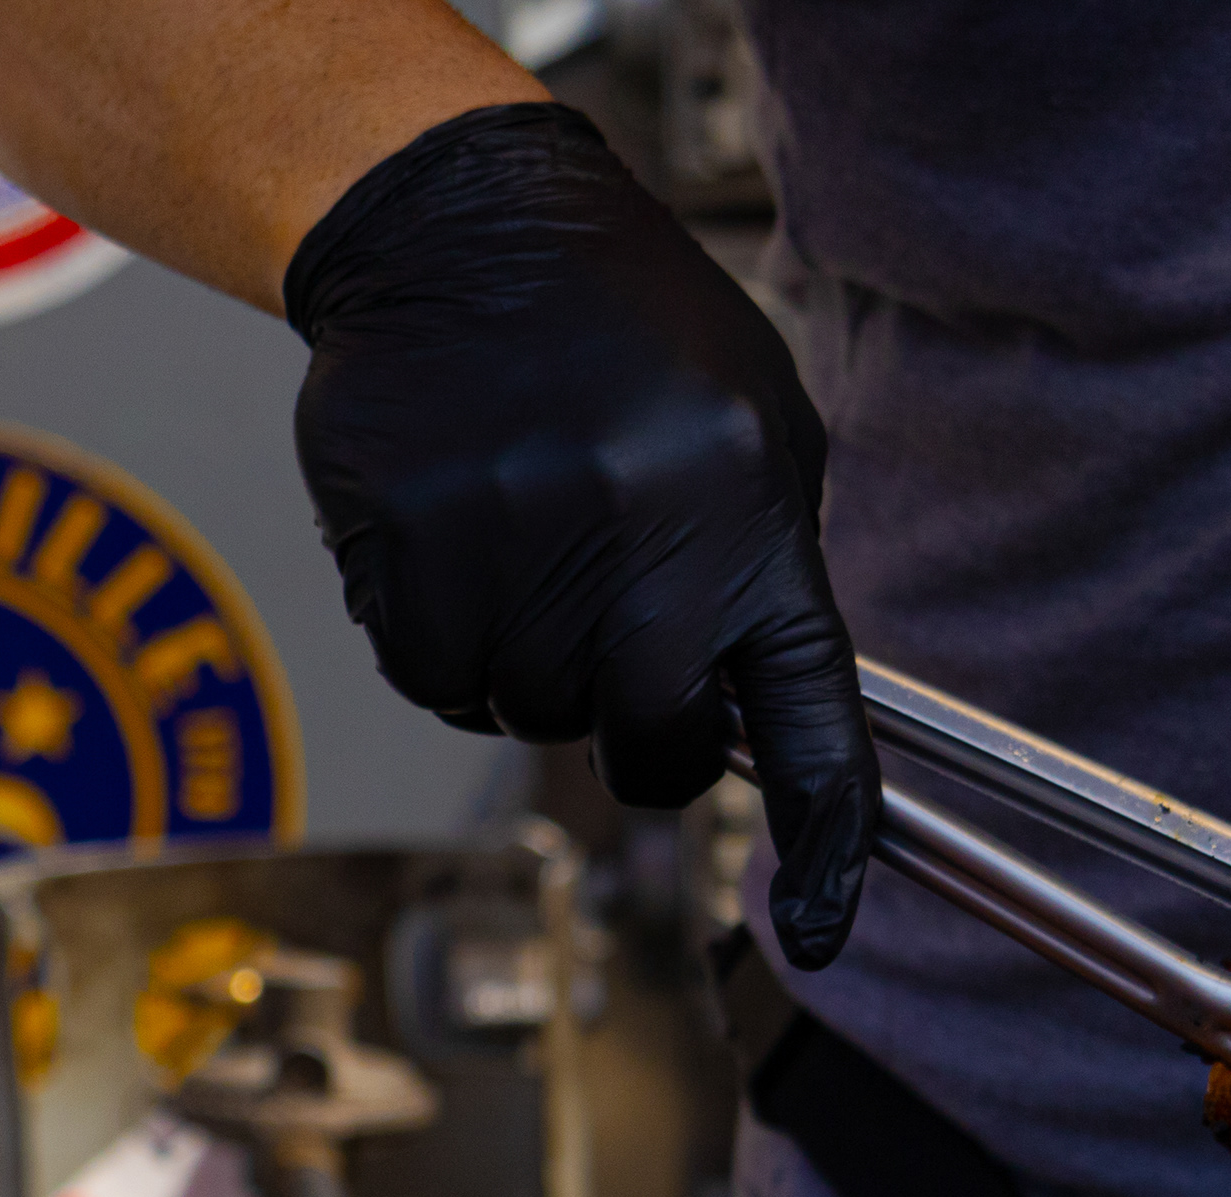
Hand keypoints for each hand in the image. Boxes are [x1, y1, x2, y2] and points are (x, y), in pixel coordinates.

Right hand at [289, 104, 879, 967]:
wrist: (464, 234)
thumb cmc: (623, 337)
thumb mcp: (751, 430)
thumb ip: (757, 575)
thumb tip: (745, 720)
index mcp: (745, 526)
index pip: (809, 725)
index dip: (823, 843)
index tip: (823, 928)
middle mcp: (635, 554)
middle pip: (646, 751)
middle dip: (634, 724)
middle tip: (612, 635)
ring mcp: (512, 561)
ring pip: (525, 718)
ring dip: (527, 662)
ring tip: (527, 539)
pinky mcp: (407, 562)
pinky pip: (434, 680)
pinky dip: (445, 641)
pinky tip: (458, 546)